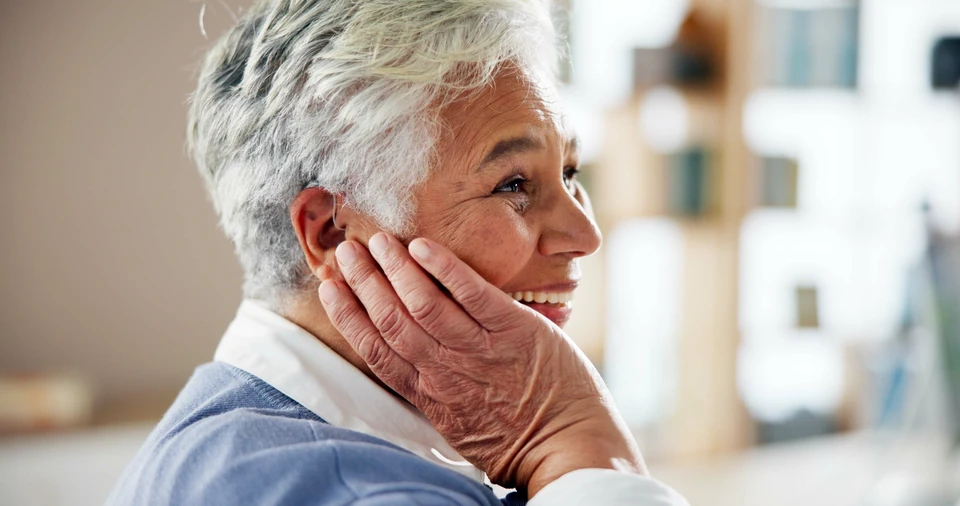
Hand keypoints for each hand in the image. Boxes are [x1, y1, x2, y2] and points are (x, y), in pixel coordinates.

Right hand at [317, 233, 644, 495]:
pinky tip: (422, 245)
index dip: (348, 315)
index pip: (375, 349)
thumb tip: (410, 362)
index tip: (329, 286)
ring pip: (423, 303)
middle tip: (346, 250)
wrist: (568, 446)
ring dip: (394, 268)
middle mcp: (444, 370)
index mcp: (428, 394)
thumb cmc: (515, 440)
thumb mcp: (458, 424)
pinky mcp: (512, 329)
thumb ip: (432, 391)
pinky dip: (444, 267)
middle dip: (363, 282)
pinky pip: (471, 292)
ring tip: (377, 240)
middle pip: (391, 320)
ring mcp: (478, 348)